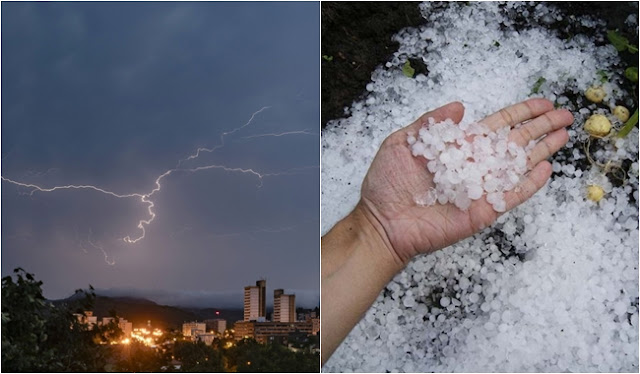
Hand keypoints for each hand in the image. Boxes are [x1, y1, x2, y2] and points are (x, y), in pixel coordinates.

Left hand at [357, 99, 573, 264]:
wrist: (381, 221)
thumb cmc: (386, 183)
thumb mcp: (402, 142)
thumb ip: (431, 123)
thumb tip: (460, 105)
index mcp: (458, 147)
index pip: (496, 126)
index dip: (520, 113)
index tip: (543, 103)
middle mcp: (473, 165)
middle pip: (515, 142)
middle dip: (540, 128)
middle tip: (566, 114)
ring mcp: (480, 189)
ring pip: (518, 166)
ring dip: (542, 150)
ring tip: (565, 135)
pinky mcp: (482, 211)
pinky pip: (510, 196)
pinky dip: (529, 184)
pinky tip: (546, 169)